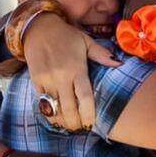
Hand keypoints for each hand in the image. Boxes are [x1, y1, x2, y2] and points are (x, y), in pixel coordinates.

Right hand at [22, 13, 118, 130]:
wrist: (38, 28)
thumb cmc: (66, 35)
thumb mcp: (86, 41)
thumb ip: (102, 55)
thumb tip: (120, 63)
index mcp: (76, 68)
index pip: (84, 97)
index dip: (88, 114)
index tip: (91, 125)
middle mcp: (61, 77)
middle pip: (68, 108)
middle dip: (75, 123)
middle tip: (80, 128)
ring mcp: (46, 80)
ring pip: (54, 109)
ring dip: (62, 121)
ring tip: (69, 126)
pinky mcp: (35, 81)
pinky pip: (43, 103)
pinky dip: (50, 113)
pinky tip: (56, 117)